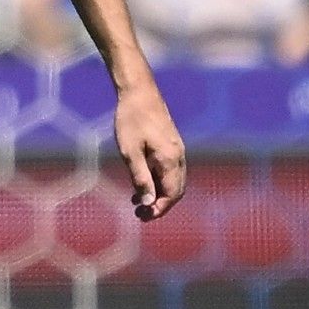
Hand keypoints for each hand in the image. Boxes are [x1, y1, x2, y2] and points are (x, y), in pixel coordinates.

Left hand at [115, 80, 185, 220]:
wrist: (139, 92)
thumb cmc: (131, 120)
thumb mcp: (129, 151)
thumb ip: (140, 177)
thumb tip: (147, 202)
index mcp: (171, 160)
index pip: (172, 194)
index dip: (160, 209)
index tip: (143, 216)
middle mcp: (179, 157)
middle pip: (175, 191)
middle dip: (159, 205)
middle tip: (139, 214)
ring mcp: (177, 150)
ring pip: (172, 181)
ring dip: (158, 194)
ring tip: (136, 203)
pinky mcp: (171, 145)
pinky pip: (169, 170)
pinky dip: (158, 181)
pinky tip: (140, 184)